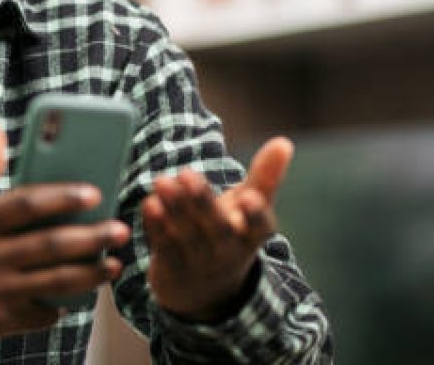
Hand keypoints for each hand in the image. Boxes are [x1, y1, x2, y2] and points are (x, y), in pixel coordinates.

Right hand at [0, 124, 130, 353]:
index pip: (25, 204)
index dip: (62, 196)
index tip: (94, 190)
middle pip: (49, 245)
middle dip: (91, 237)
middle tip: (120, 229)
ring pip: (52, 283)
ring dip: (89, 275)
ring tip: (115, 264)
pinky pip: (37, 315)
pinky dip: (60, 306)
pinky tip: (79, 295)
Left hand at [141, 136, 293, 321]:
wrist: (204, 291)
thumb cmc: (232, 232)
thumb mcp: (250, 207)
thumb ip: (265, 176)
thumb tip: (283, 142)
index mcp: (252, 235)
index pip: (260, 226)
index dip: (255, 213)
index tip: (250, 197)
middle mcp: (228, 251)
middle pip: (217, 228)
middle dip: (202, 202)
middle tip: (187, 174)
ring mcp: (200, 263)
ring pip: (187, 235)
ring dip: (174, 208)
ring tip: (162, 181)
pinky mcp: (172, 269)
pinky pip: (164, 247)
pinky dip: (156, 226)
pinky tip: (149, 203)